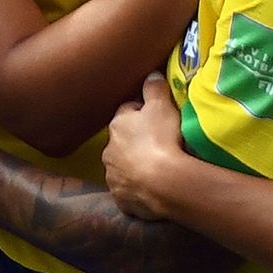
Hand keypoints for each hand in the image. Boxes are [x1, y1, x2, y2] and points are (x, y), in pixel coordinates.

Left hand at [104, 73, 186, 220]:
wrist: (163, 183)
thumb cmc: (161, 138)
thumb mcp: (162, 105)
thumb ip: (154, 87)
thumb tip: (151, 74)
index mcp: (117, 125)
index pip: (127, 111)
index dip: (142, 112)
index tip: (156, 116)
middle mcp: (108, 150)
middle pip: (122, 141)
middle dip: (135, 141)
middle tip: (158, 143)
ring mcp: (112, 176)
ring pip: (123, 166)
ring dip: (134, 165)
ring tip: (156, 168)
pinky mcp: (120, 199)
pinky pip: (128, 190)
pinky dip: (137, 188)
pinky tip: (152, 188)